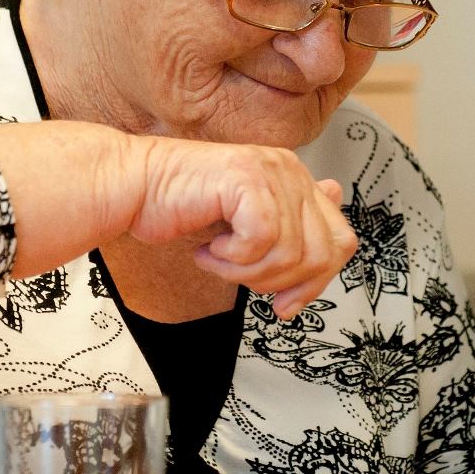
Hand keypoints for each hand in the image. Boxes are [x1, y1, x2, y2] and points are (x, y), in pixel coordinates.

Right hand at [131, 138, 357, 318]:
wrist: (134, 188)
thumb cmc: (182, 208)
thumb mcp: (246, 229)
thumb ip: (291, 232)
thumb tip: (338, 242)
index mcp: (296, 179)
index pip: (340, 240)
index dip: (317, 281)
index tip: (286, 304)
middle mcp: (290, 170)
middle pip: (322, 253)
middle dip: (281, 282)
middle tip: (244, 280)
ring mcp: (271, 172)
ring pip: (290, 254)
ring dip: (247, 272)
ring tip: (219, 259)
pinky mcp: (246, 181)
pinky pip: (261, 243)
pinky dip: (232, 260)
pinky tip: (210, 248)